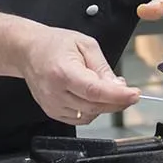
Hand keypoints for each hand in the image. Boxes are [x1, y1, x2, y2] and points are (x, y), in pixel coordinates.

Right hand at [19, 26, 140, 125]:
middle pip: (94, 106)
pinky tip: (92, 96)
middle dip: (117, 101)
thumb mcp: (85, 44)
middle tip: (127, 90)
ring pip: (89, 115)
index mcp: (63, 72)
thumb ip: (102, 67)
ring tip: (105, 88)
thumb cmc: (54, 44)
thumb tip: (119, 87)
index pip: (95, 91)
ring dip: (104, 106)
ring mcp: (52, 105)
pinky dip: (92, 110)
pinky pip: (80, 119)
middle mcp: (56, 92)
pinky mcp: (52, 112)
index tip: (134, 94)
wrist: (28, 51)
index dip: (117, 96)